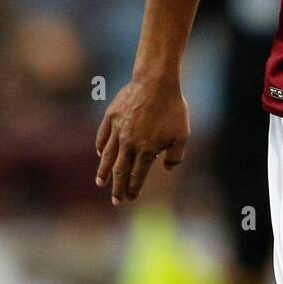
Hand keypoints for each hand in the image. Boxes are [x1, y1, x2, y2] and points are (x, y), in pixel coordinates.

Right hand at [95, 79, 188, 205]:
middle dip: (118, 188)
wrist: (156, 82)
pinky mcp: (111, 116)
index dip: (133, 189)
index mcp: (146, 151)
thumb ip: (176, 156)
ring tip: (100, 183)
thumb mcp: (182, 135)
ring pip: (108, 156)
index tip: (130, 198)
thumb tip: (167, 169)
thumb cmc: (173, 109)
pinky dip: (101, 146)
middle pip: (121, 171)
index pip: (137, 176)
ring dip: (104, 172)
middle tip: (116, 201)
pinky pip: (103, 136)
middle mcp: (129, 144)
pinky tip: (101, 154)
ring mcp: (118, 130)